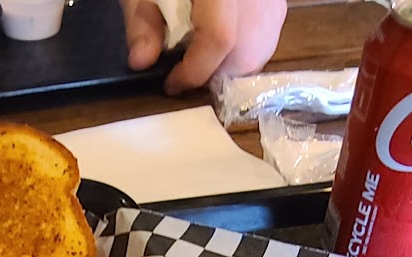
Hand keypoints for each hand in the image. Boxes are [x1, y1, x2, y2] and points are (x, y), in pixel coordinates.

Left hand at [121, 0, 285, 94]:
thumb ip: (142, 20)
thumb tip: (142, 61)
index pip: (219, 37)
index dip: (196, 69)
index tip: (173, 83)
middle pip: (249, 49)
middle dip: (216, 74)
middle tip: (189, 73)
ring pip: (264, 44)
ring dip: (234, 63)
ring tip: (204, 57)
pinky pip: (269, 29)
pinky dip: (247, 45)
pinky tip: (222, 41)